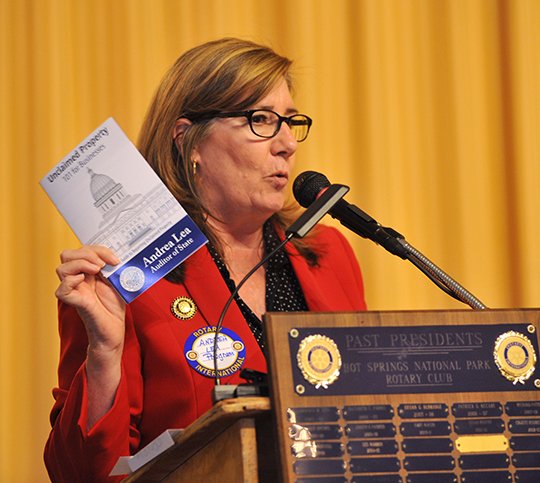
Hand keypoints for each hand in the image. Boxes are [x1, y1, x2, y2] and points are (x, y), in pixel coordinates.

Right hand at [56, 245, 126, 427]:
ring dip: (80, 263)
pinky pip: (61, 290)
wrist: (114, 331)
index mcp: (88, 272)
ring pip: (61, 268)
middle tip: (103, 263)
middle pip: (67, 255)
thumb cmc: (114, 308)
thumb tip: (117, 254)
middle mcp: (78, 280)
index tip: (115, 258)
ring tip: (97, 269)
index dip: (98, 249)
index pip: (83, 250)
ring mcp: (75, 291)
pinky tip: (84, 279)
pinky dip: (70, 281)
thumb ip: (113, 268)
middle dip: (86, 252)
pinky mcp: (75, 303)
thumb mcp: (117, 282)